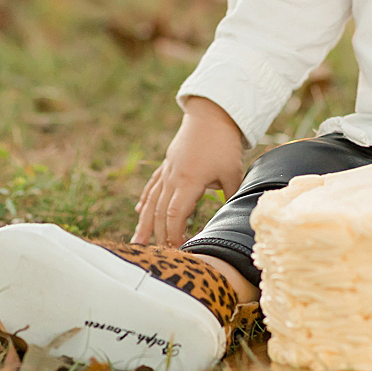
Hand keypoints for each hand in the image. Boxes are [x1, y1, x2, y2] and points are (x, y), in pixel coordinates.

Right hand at [133, 96, 247, 246]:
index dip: (174, 234)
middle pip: (160, 212)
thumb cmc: (224, 144)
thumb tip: (235, 220)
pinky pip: (152, 186)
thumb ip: (231, 198)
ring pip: (151, 201)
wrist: (211, 114)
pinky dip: (146, 200)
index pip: (174, 215)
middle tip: (160, 255)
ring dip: (144, 223)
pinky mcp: (167, 164)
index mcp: (188, 181)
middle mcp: (172, 178)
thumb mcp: (233, 173)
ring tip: (137, 242)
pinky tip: (140, 211)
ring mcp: (167, 171)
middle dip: (159, 235)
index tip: (179, 250)